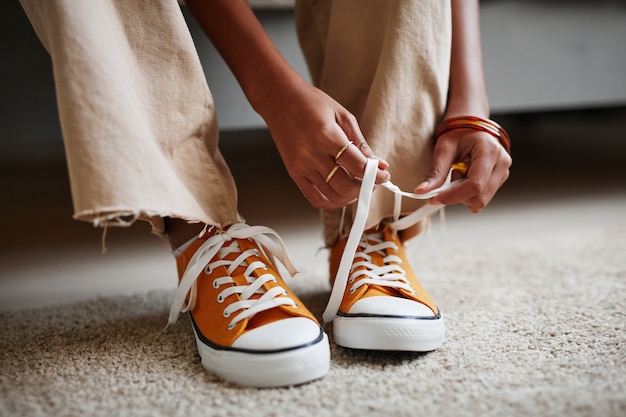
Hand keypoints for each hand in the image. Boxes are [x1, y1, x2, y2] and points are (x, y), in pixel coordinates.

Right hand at [260, 81, 389, 209]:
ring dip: (350, 197)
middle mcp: (313, 155)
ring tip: (357, 186)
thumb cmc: (310, 103)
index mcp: (328, 136)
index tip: (384, 175)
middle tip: (372, 181)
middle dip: (365, 188)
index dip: (376, 175)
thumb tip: (379, 164)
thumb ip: (360, 143)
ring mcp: (301, 167)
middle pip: (346, 186)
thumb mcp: (343, 116)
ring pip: (332, 196)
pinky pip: (314, 198)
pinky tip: (340, 193)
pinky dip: (332, 202)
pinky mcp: (294, 173)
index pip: (358, 166)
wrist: (279, 100)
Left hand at [414, 128, 511, 212]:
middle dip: (457, 195)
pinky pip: (481, 198)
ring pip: (480, 201)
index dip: (453, 196)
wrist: (471, 129)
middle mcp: (502, 164)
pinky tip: (465, 178)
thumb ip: (435, 172)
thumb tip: (422, 191)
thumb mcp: (444, 148)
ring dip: (462, 194)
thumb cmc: (459, 134)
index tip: (434, 199)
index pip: (475, 185)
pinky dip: (468, 194)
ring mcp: (503, 173)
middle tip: (449, 177)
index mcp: (490, 151)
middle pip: (479, 197)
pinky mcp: (499, 180)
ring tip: (458, 173)